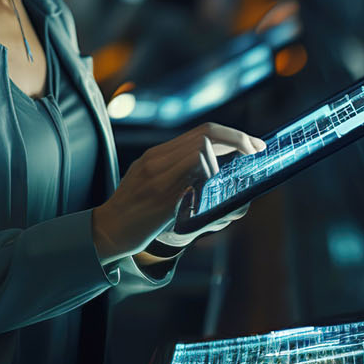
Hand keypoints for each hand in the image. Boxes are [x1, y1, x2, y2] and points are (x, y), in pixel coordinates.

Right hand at [92, 122, 263, 264]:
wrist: (107, 231)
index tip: (252, 144)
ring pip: (200, 148)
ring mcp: (158, 176)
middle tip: (257, 149)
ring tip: (229, 174)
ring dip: (224, 159)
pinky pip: (191, 173)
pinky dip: (208, 175)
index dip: (232, 134)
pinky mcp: (161, 196)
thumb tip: (217, 175)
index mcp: (157, 155)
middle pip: (206, 133)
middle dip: (238, 139)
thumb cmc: (134, 212)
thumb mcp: (152, 183)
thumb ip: (179, 176)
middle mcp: (157, 159)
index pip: (201, 131)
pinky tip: (211, 188)